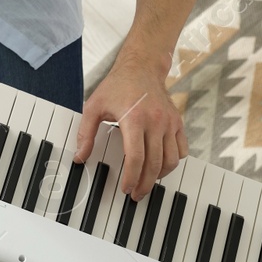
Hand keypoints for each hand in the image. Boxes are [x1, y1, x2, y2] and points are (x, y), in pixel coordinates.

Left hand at [74, 49, 186, 200]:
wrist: (141, 67)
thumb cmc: (117, 86)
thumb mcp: (94, 106)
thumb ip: (85, 133)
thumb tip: (80, 157)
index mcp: (134, 119)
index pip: (136, 158)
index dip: (131, 178)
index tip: (125, 189)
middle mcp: (156, 121)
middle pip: (154, 164)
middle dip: (145, 184)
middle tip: (136, 194)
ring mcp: (169, 122)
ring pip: (171, 160)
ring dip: (159, 175)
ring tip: (147, 181)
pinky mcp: (177, 122)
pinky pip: (181, 149)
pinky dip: (173, 161)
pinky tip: (160, 164)